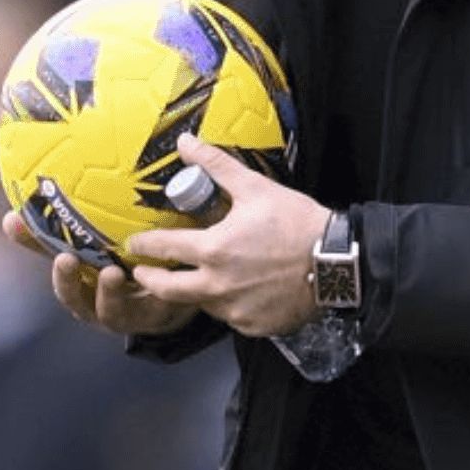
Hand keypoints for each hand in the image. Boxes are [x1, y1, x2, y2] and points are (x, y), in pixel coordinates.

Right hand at [1, 210, 196, 336]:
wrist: (181, 297)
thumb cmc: (132, 267)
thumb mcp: (101, 247)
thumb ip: (69, 225)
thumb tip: (22, 205)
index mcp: (83, 285)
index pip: (56, 269)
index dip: (34, 247)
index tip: (19, 226)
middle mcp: (99, 305)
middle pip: (75, 300)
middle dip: (68, 282)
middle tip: (65, 259)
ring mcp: (128, 315)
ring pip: (112, 311)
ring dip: (108, 294)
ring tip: (113, 273)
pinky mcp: (160, 316)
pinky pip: (157, 306)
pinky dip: (157, 292)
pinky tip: (160, 273)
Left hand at [126, 133, 330, 337]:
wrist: (336, 262)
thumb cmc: (295, 222)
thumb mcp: (255, 188)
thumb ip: (216, 166)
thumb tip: (186, 143)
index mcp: (213, 250)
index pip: (164, 248)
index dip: (144, 244)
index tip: (133, 243)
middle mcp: (217, 286)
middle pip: (167, 290)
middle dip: (150, 280)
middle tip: (143, 272)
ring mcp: (235, 310)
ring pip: (201, 303)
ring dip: (194, 291)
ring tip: (197, 277)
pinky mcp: (253, 326)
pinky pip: (230, 317)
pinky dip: (227, 305)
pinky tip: (237, 291)